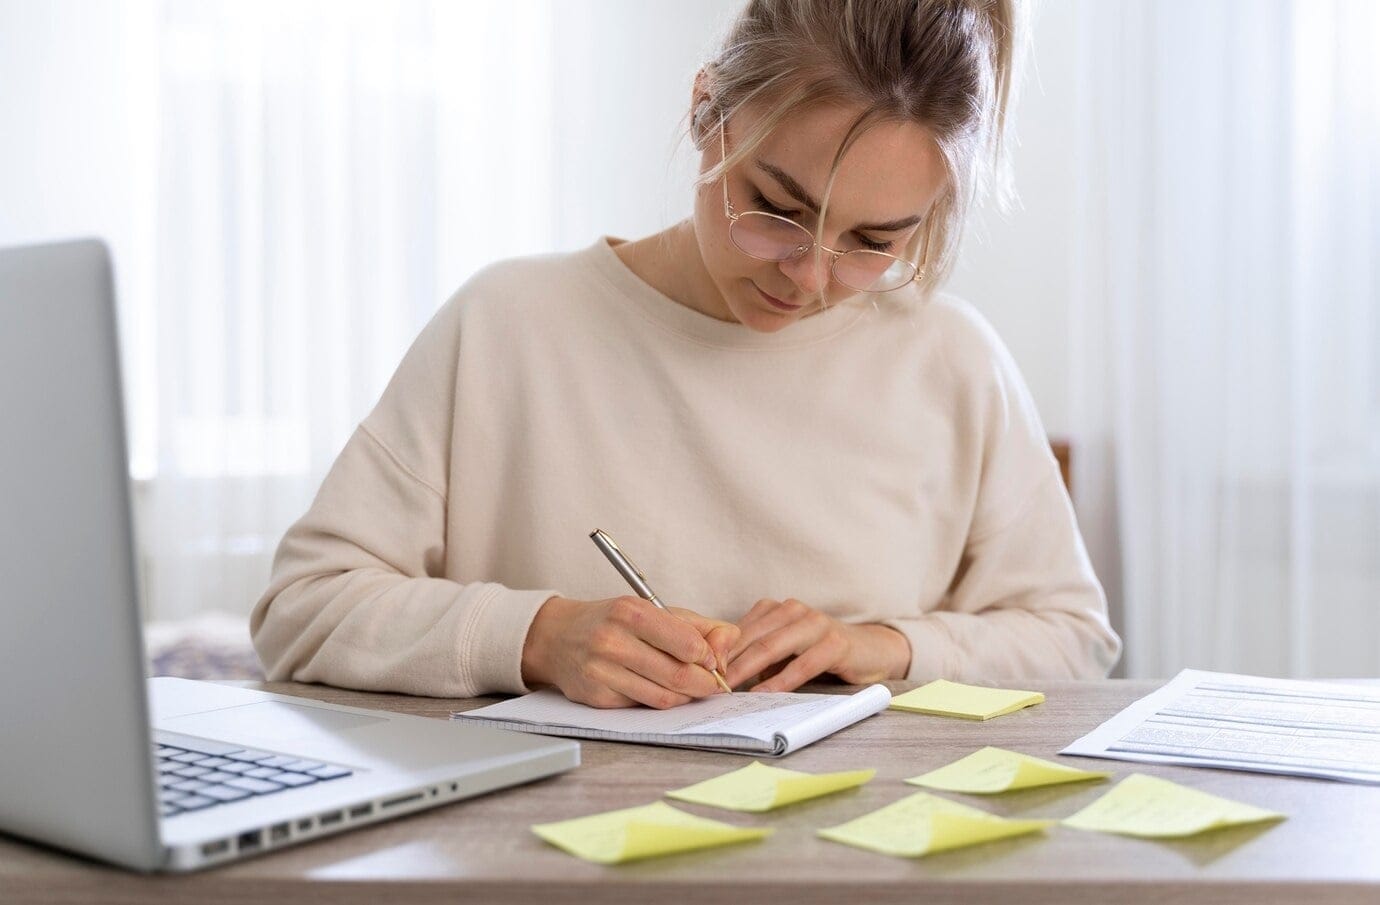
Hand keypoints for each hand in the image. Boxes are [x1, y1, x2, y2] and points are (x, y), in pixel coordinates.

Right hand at [520, 595, 737, 708]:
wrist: (558, 637)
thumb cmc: (613, 621)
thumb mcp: (654, 610)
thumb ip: (698, 626)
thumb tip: (729, 647)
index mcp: (632, 613)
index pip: (688, 645)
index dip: (709, 658)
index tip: (712, 661)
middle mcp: (613, 642)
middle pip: (680, 677)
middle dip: (705, 685)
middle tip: (713, 684)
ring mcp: (602, 672)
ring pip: (664, 698)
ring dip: (686, 697)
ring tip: (690, 688)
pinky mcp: (597, 698)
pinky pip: (643, 707)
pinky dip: (660, 702)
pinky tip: (660, 690)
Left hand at [724, 598, 910, 691]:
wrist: (870, 650)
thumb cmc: (818, 653)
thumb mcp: (783, 651)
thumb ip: (756, 656)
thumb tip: (718, 675)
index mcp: (776, 609)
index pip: (739, 629)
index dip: (718, 652)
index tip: (699, 672)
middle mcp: (793, 610)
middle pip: (751, 638)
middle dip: (727, 663)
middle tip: (707, 685)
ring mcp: (815, 623)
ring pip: (772, 647)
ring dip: (748, 670)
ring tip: (729, 690)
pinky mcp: (835, 644)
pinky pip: (802, 664)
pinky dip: (780, 681)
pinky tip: (764, 694)